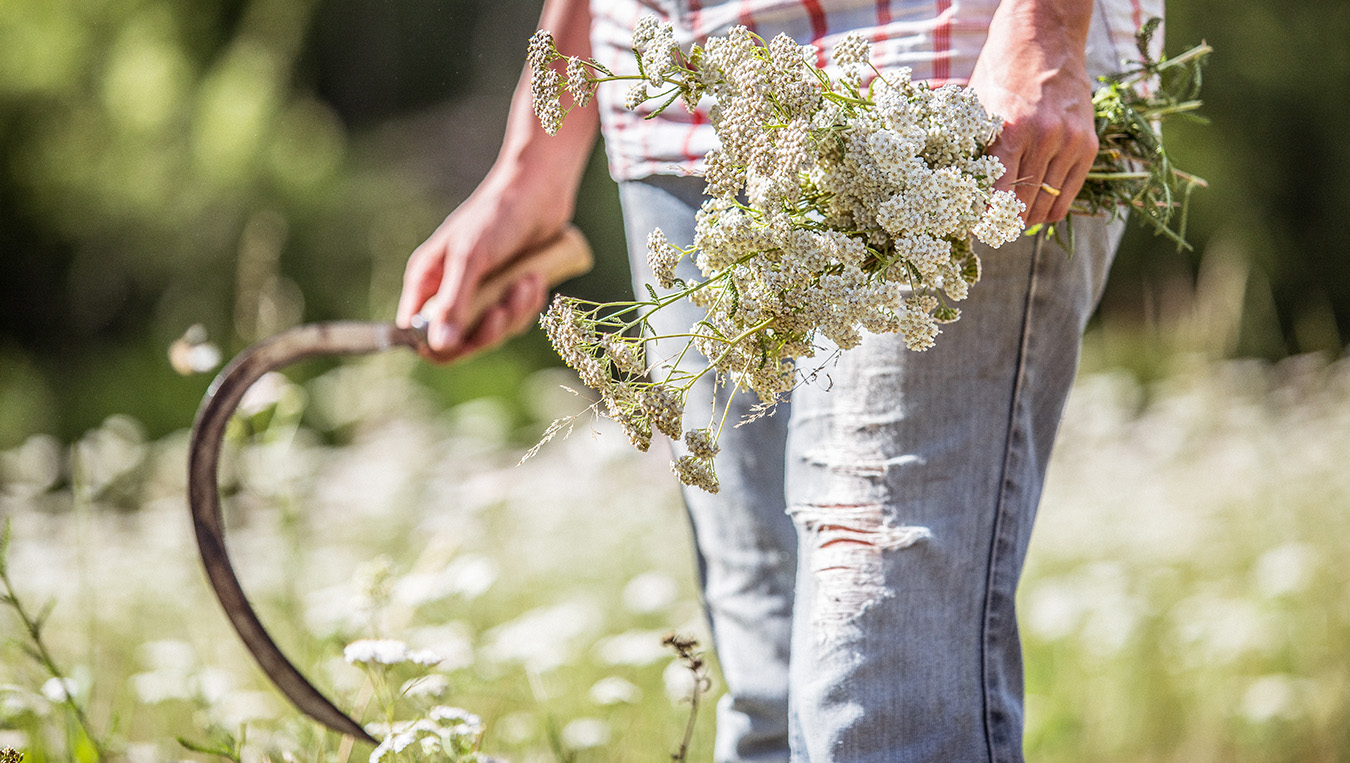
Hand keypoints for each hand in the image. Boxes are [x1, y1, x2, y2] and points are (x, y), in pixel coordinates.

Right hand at [396, 177, 557, 363]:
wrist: (541, 190)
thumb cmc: (497, 215)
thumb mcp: (471, 259)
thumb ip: (454, 304)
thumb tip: (438, 346)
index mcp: (427, 281)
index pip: (418, 334)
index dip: (438, 347)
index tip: (465, 342)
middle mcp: (449, 291)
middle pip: (460, 341)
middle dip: (489, 329)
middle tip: (505, 308)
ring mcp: (480, 293)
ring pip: (493, 332)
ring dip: (515, 312)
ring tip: (528, 281)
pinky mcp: (508, 292)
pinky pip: (516, 319)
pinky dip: (528, 304)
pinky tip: (536, 279)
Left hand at [968, 1, 1096, 226]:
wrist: (1046, 37)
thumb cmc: (1002, 71)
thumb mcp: (977, 107)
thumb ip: (972, 147)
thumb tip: (957, 191)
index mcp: (1012, 130)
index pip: (998, 194)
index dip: (985, 218)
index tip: (975, 228)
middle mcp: (1045, 138)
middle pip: (1023, 203)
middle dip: (1005, 222)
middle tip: (991, 232)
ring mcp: (1071, 142)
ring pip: (1048, 203)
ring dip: (1028, 218)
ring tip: (1012, 224)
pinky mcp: (1089, 144)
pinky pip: (1069, 193)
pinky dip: (1052, 208)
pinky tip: (1037, 213)